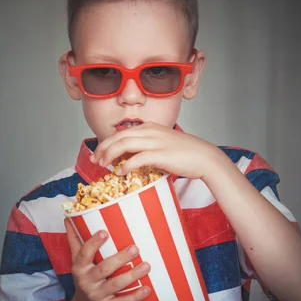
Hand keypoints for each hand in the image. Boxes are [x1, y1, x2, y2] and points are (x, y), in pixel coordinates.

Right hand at [64, 218, 150, 300]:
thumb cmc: (85, 279)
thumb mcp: (77, 262)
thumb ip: (75, 241)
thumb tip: (69, 219)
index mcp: (79, 268)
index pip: (84, 254)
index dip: (94, 243)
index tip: (105, 232)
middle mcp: (86, 282)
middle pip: (104, 269)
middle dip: (120, 258)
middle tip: (135, 248)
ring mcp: (97, 296)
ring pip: (115, 285)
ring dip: (132, 276)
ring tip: (146, 266)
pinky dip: (135, 296)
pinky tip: (147, 289)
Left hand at [90, 122, 218, 178]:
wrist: (205, 157)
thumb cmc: (184, 153)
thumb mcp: (161, 143)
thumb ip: (145, 146)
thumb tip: (127, 157)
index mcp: (149, 127)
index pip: (121, 133)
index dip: (106, 143)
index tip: (98, 154)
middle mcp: (150, 131)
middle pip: (118, 137)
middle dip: (103, 148)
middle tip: (95, 161)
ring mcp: (155, 142)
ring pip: (124, 144)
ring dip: (110, 155)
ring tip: (103, 166)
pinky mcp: (161, 154)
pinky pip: (138, 158)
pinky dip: (126, 165)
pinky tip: (120, 172)